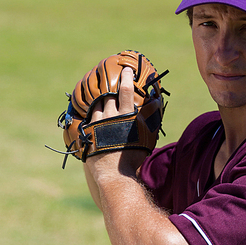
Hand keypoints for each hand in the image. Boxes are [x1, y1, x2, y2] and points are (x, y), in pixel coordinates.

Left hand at [84, 66, 145, 180]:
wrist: (115, 174)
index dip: (126, 77)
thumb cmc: (135, 157)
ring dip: (101, 101)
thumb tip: (157, 100)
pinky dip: (93, 114)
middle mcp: (110, 116)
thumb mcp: (147, 136)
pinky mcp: (89, 132)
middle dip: (110, 86)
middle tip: (110, 78)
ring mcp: (97, 124)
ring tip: (102, 98)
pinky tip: (94, 114)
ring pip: (98, 105)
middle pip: (108, 95)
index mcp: (126, 115)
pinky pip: (90, 118)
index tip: (126, 70)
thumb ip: (151, 117)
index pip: (126, 89)